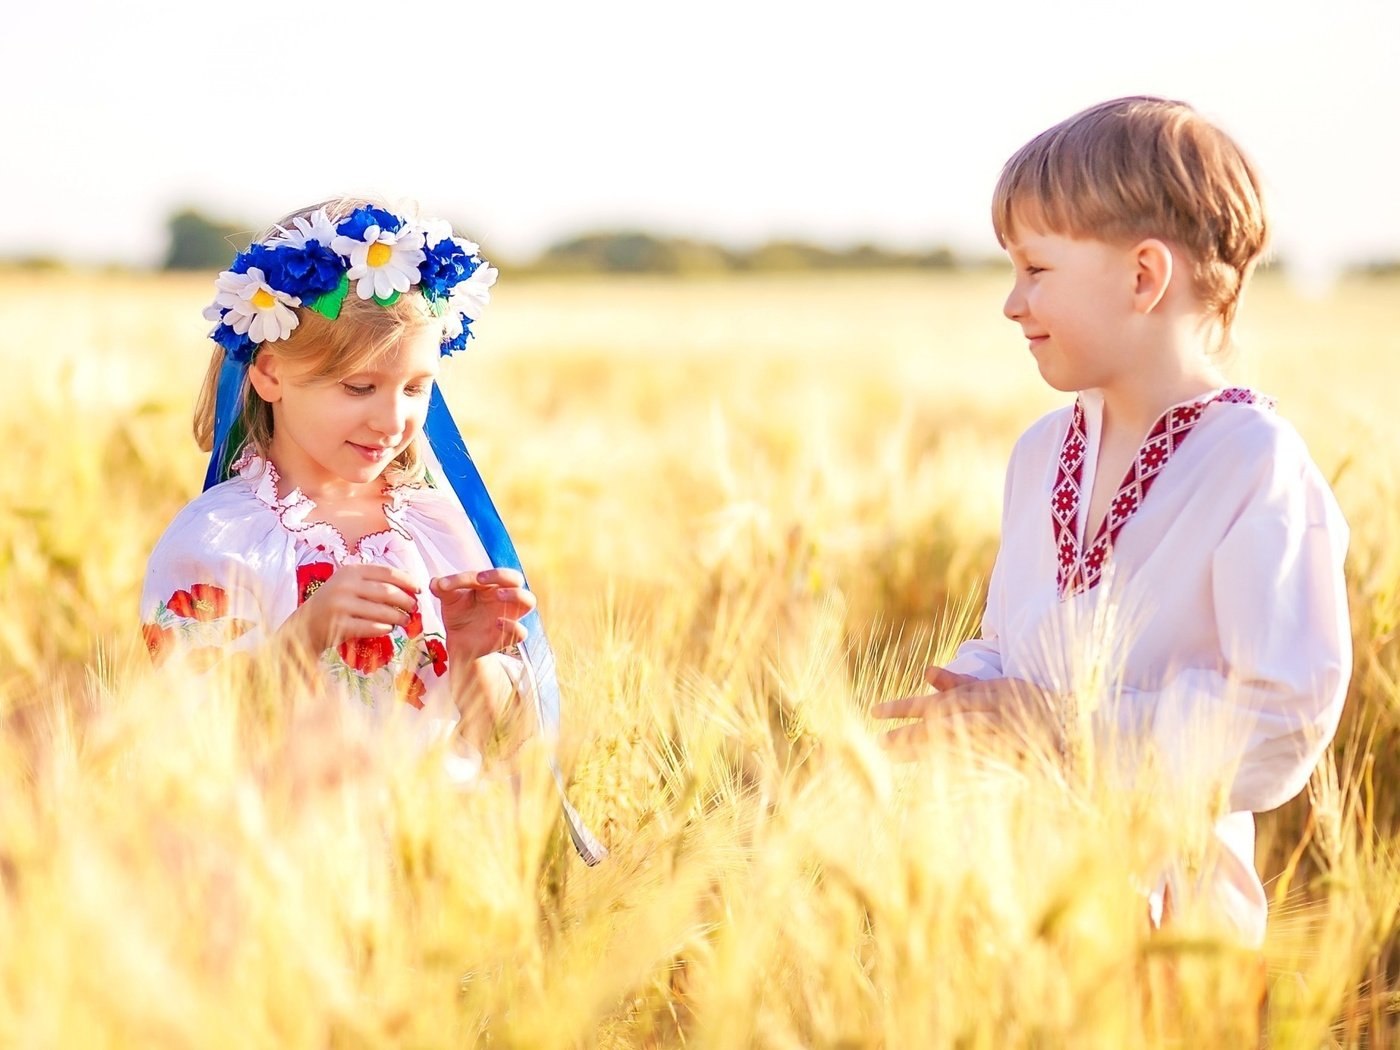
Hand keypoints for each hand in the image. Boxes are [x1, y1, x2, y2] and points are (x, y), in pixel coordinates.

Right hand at [283, 564, 418, 653]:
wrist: (304, 626)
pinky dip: (384, 629)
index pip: (387, 572)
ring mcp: (341, 605)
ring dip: (399, 617)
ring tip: (405, 621)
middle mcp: (345, 585)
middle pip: (388, 592)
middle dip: (406, 602)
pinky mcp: (339, 625)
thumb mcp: (349, 584)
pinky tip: (388, 630)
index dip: (407, 581)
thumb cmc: (334, 604)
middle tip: (415, 609)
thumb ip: (373, 583)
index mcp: (351, 570)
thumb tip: (409, 588)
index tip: (419, 589)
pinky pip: (370, 627)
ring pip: (382, 612)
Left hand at [429, 568, 536, 660]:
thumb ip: (442, 588)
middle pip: (516, 579)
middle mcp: (504, 597)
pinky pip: (522, 631)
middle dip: (502, 575)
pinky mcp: (509, 636)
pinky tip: (497, 623)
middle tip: (481, 580)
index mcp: (491, 585)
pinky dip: (513, 626)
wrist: (459, 642)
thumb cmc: (458, 614)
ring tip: (499, 595)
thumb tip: (435, 582)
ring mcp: (509, 616)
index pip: (487, 573)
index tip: (447, 584)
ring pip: (529, 601)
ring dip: (516, 595)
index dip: (469, 576)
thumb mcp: (448, 600)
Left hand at [872, 665, 1062, 758]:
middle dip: (908, 730)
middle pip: (940, 721)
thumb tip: (926, 672)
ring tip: (894, 754)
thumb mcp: (996, 688)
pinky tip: (930, 770)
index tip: (875, 713)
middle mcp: (988, 713)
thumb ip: (959, 683)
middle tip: (880, 741)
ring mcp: (998, 736)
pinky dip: (951, 766)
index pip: (936, 702)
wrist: (1072, 732)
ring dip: (922, 749)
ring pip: (953, 741)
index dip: (904, 708)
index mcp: (983, 695)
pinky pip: (973, 763)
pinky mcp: (1009, 758)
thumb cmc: (1031, 707)